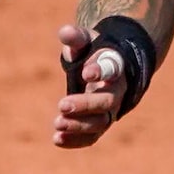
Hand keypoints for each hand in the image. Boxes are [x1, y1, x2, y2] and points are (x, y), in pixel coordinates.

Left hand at [52, 24, 125, 147]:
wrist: (106, 71)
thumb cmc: (93, 53)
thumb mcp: (86, 41)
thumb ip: (76, 38)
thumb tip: (64, 32)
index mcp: (115, 67)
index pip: (112, 70)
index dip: (100, 71)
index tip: (85, 73)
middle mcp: (117, 91)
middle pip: (107, 101)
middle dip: (86, 104)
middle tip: (62, 105)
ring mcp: (110, 110)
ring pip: (100, 123)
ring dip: (79, 126)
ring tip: (57, 124)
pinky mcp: (100, 125)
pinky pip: (92, 137)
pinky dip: (76, 141)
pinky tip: (57, 140)